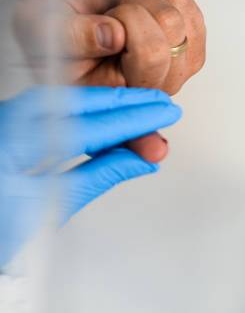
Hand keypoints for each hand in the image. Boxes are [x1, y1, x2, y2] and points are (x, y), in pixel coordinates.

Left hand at [0, 86, 180, 266]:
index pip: (87, 127)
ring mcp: (3, 123)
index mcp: (12, 148)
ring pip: (61, 103)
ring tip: (141, 108)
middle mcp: (4, 127)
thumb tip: (139, 160)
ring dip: (104, 105)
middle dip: (123, 103)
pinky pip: (49, 110)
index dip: (131, 120)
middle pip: (74, 103)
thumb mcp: (52, 209)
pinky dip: (83, 112)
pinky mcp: (6, 127)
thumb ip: (99, 176)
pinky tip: (106, 116)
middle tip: (160, 104)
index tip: (161, 115)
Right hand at [12, 0, 204, 160]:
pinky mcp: (192, 52)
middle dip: (128, 17)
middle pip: (154, 52)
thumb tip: (112, 36)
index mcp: (102, 107)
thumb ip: (72, 36)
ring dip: (144, 4)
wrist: (91, 7)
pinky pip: (186, 9)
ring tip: (123, 15)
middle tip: (110, 22)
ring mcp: (172, 78)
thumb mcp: (43, 27)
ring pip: (173, 23)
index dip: (141, 139)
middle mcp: (141, 101)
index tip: (156, 153)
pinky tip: (143, 11)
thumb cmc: (65, 24)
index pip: (126, 126)